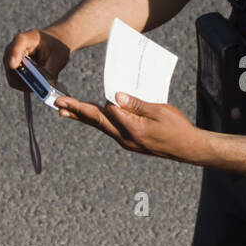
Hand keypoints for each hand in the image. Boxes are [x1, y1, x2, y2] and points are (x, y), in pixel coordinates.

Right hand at [3, 27, 70, 92]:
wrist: (53, 44)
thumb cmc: (55, 48)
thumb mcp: (58, 58)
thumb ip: (51, 72)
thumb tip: (45, 89)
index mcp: (29, 38)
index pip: (18, 43)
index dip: (14, 54)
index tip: (13, 65)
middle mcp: (15, 47)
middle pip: (10, 63)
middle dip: (22, 77)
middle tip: (36, 87)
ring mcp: (11, 58)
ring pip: (11, 75)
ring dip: (24, 84)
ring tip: (39, 87)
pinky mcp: (12, 69)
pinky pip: (14, 81)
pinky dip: (24, 86)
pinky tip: (35, 86)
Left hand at [55, 91, 202, 161]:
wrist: (188, 148)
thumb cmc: (177, 128)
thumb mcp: (159, 111)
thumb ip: (136, 104)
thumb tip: (115, 97)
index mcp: (132, 129)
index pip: (105, 113)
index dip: (93, 103)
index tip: (76, 96)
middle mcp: (125, 138)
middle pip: (97, 122)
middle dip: (76, 111)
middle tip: (57, 104)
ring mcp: (127, 142)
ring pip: (101, 126)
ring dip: (84, 117)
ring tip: (66, 111)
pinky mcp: (130, 142)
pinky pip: (110, 129)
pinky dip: (98, 121)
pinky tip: (92, 116)